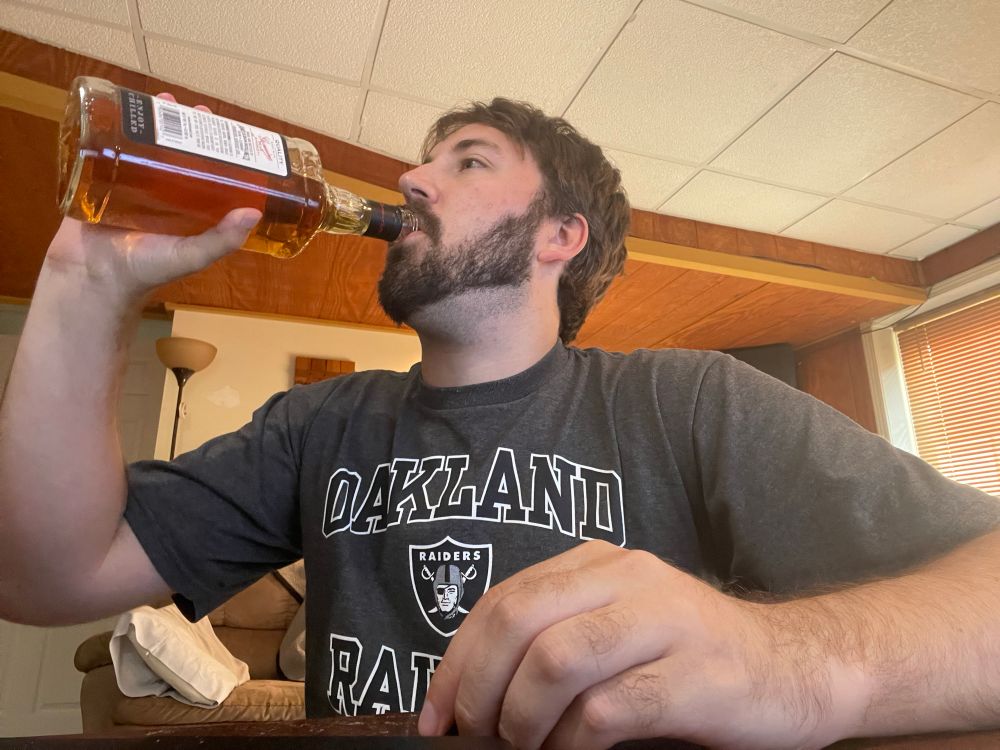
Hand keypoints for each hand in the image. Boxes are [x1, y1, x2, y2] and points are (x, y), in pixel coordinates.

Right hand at [45, 93, 260, 300]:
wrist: (92, 277)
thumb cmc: (145, 270)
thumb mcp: (190, 256)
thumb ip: (222, 239)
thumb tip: (254, 212)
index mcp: (187, 206)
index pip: (206, 169)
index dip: (215, 148)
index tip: (225, 128)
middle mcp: (161, 191)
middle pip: (177, 150)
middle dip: (186, 126)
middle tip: (193, 108)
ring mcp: (130, 181)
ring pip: (146, 143)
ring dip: (154, 120)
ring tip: (162, 100)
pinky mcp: (100, 176)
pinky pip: (110, 146)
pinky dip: (116, 126)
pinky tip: (121, 108)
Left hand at [418, 540, 862, 749]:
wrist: (796, 667)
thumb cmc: (691, 658)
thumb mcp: (618, 628)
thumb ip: (556, 639)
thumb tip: (475, 695)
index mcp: (600, 563)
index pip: (504, 599)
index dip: (458, 660)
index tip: (436, 714)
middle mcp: (629, 578)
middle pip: (520, 619)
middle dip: (479, 687)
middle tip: (475, 734)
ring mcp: (665, 621)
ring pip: (556, 659)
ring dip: (522, 717)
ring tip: (523, 747)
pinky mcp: (694, 675)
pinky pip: (607, 710)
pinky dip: (572, 742)